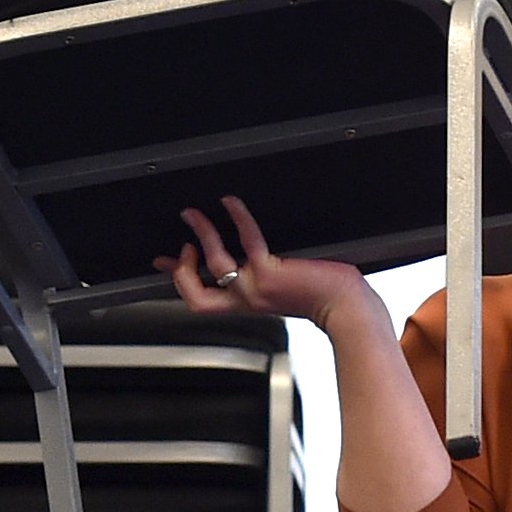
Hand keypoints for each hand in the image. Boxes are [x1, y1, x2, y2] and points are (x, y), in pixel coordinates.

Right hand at [158, 198, 375, 337]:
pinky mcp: (270, 272)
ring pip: (213, 262)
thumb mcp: (281, 293)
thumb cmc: (322, 298)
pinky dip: (237, 217)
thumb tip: (254, 260)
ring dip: (200, 234)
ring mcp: (255, 287)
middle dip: (180, 270)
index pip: (199, 301)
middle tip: (181, 246)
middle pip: (195, 295)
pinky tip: (231, 203)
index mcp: (245, 303)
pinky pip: (246, 239)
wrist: (345, 307)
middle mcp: (245, 299)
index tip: (166, 262)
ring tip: (194, 215)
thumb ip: (262, 281)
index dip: (178, 282)